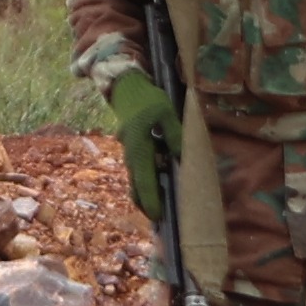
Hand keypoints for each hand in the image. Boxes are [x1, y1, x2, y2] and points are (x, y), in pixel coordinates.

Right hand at [103, 68, 178, 218]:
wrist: (125, 87)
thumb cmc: (147, 99)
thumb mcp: (166, 112)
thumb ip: (174, 135)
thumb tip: (180, 158)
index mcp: (139, 148)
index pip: (144, 180)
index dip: (151, 200)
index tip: (158, 216)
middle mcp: (131, 153)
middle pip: (136, 186)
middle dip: (146, 203)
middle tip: (158, 219)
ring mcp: (129, 151)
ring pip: (136, 179)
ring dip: (146, 193)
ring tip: (159, 206)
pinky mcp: (132, 147)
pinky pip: (138, 169)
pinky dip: (146, 180)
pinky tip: (158, 182)